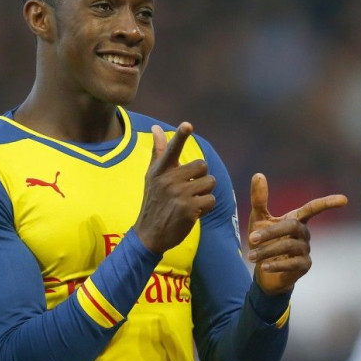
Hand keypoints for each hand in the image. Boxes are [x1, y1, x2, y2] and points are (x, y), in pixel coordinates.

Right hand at [134, 122, 216, 253]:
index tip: (187, 125)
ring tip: (191, 201)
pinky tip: (194, 212)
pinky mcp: (189, 209)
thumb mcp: (152, 176)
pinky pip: (211, 200)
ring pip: (210, 183)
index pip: (172, 149)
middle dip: (201, 177)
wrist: (149, 235)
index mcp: (159, 170)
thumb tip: (156, 128)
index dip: (180, 136)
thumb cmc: (153, 202)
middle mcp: (168, 180)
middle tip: (189, 188)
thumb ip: (158, 152)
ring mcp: (179, 195)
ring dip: (205, 193)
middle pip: (202, 165)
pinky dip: (206, 207)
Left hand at [247, 174, 346, 294]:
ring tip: (250, 256)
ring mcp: (305, 250)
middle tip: (251, 238)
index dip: (327, 203)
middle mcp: (304, 233)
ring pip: (290, 246)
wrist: (263, 271)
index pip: (313, 208)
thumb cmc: (263, 241)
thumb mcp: (258, 218)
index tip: (344, 200)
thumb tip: (258, 174)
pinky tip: (263, 267)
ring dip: (268, 250)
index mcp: (296, 219)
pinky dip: (277, 265)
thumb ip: (259, 199)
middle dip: (271, 232)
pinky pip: (294, 263)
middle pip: (293, 226)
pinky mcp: (303, 266)